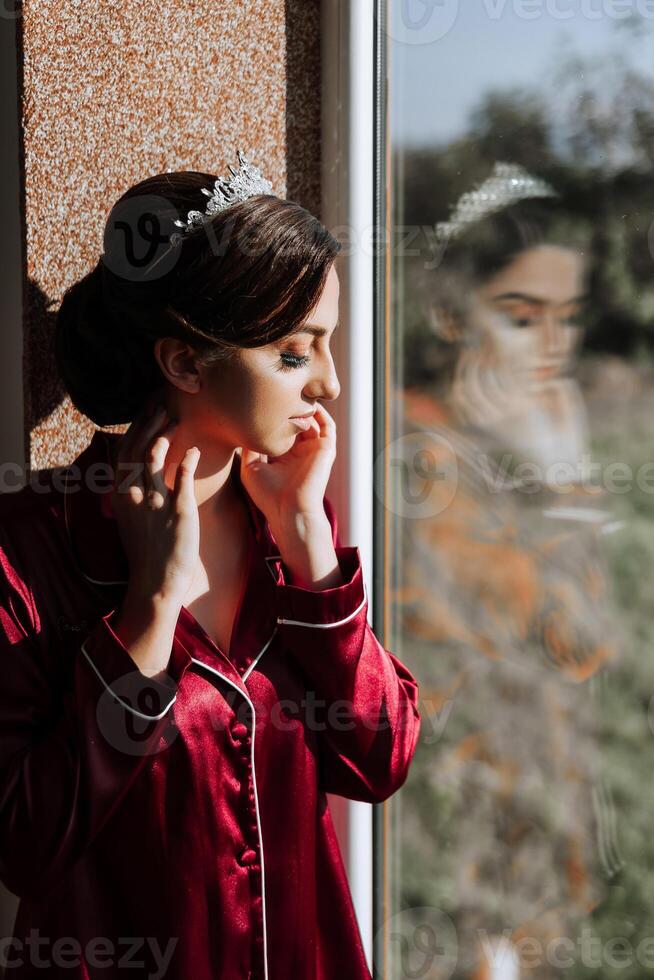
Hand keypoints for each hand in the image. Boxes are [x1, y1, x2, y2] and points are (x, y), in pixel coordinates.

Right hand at [110, 399, 200, 604]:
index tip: (145, 412)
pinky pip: (181, 477)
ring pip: (154, 456)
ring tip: (174, 417)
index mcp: (120, 496)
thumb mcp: (130, 520)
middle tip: (160, 403)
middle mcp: (133, 494)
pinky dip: (187, 460)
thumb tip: (135, 477)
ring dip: (163, 433)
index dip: (134, 429)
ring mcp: (154, 501)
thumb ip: (131, 496)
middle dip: (147, 421)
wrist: (155, 582)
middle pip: (136, 447)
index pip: (123, 452)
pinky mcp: (178, 511)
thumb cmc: (147, 552)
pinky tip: (194, 449)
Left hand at [239, 403, 335, 531]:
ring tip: (295, 393)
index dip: (273, 415)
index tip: (262, 400)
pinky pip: (328, 427)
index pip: (280, 429)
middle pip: (297, 422)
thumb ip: (250, 445)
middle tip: (280, 390)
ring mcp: (313, 450)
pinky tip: (309, 405)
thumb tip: (248, 423)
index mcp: (282, 456)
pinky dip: (321, 414)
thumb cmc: (268, 495)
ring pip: (313, 421)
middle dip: (290, 407)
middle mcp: (299, 451)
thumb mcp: (251, 467)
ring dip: (305, 408)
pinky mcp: (326, 450)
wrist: (289, 510)